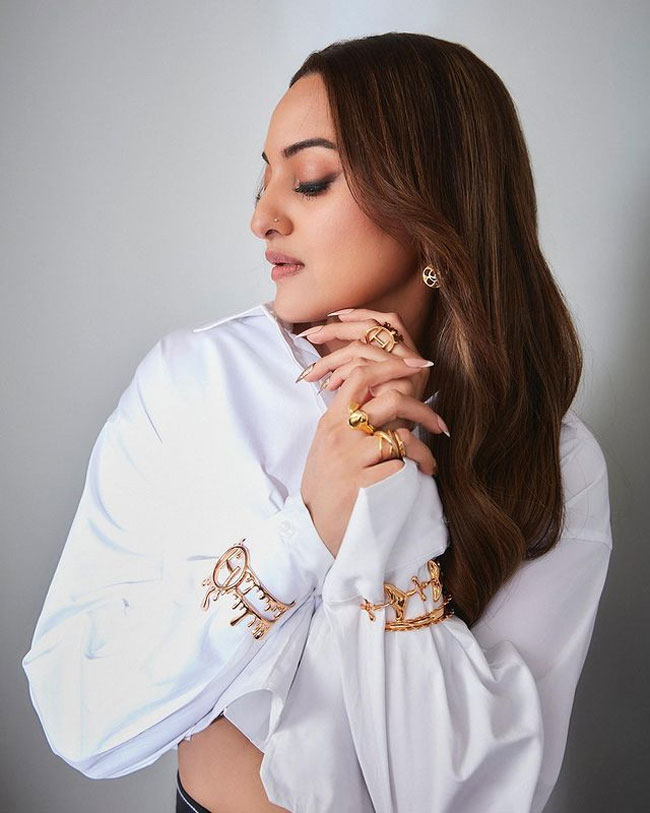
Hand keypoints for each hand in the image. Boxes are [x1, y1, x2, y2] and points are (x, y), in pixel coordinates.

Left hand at [297, 307, 445, 433]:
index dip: (361, 314)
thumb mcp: (362, 398)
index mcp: (405, 360)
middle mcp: (412, 363)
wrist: (380, 471)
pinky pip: (365, 370)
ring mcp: (410, 376)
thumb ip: (355, 375)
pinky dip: (342, 373)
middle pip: (374, 328)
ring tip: (315, 375)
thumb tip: (327, 358)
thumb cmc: (369, 436)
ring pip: (362, 349)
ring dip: (333, 359)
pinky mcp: (404, 391)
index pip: (389, 321)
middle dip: (336, 330)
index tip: (334, 316)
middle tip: (309, 336)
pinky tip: (330, 385)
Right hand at [300, 356, 448, 557]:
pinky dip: (410, 474)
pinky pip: (399, 468)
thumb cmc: (325, 485)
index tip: (417, 367)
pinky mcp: (361, 484)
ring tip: (427, 465)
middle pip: (391, 400)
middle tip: (439, 425)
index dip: (393, 366)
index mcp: (330, 421)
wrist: (311, 527)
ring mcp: (350, 459)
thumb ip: (350, 421)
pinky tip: (411, 483)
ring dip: (423, 452)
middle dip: (423, 410)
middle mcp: (339, 435)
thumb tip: (385, 398)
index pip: (360, 376)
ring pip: (401, 437)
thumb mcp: (328, 445)